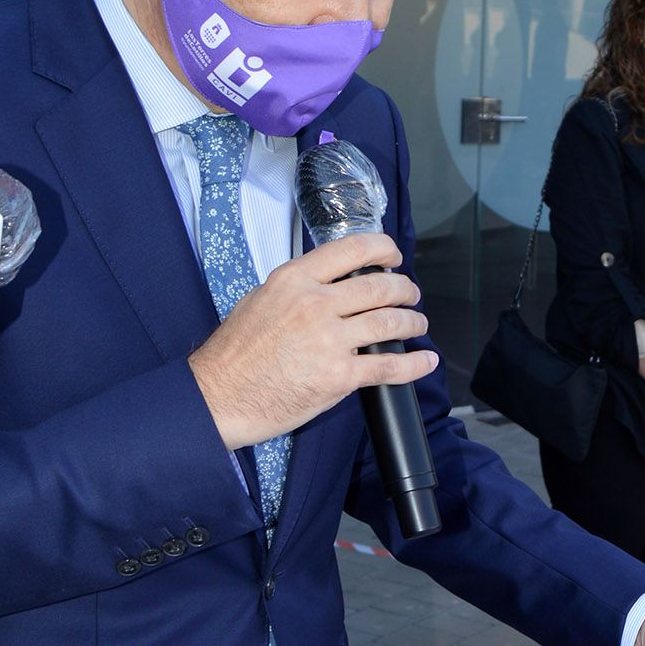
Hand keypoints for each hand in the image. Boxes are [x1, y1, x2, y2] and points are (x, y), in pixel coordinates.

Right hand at [188, 234, 433, 451]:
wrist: (220, 396)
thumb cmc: (234, 355)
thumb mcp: (260, 301)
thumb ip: (298, 289)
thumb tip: (331, 285)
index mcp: (295, 280)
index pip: (353, 249)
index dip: (384, 249)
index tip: (394, 257)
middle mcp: (315, 304)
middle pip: (380, 287)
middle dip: (406, 290)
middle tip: (411, 295)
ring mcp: (329, 340)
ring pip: (391, 323)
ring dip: (412, 323)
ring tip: (417, 324)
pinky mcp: (339, 376)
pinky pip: (389, 366)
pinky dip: (414, 364)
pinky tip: (424, 360)